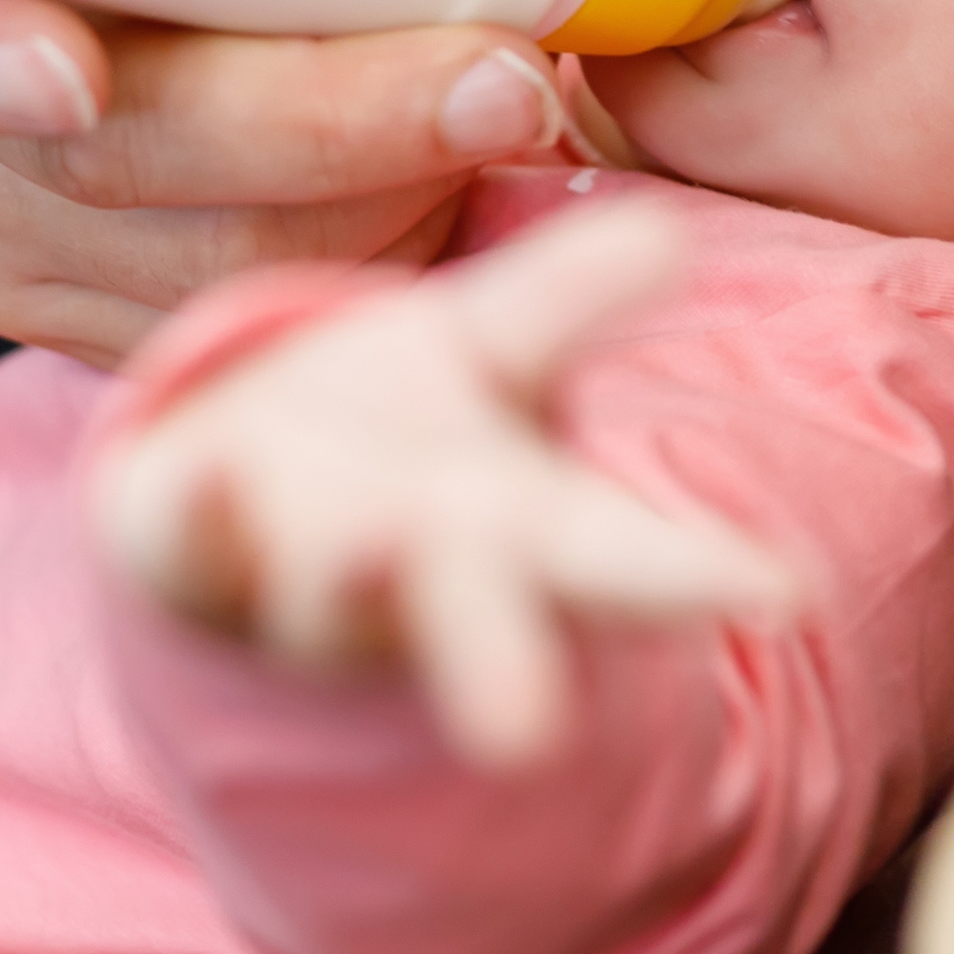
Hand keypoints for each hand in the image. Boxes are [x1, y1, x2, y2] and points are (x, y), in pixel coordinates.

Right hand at [0, 0, 564, 368]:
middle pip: (93, 162)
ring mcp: (22, 230)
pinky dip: (361, 269)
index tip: (72, 65)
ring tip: (521, 102)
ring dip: (367, 199)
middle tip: (494, 70)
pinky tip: (464, 212)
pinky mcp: (116, 315)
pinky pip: (234, 323)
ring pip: (189, 259)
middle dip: (305, 128)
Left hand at [91, 205, 800, 766]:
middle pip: (475, 615)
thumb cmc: (392, 434)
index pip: (619, 557)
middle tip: (531, 724)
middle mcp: (411, 575)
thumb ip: (568, 299)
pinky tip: (212, 477)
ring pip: (333, 594)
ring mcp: (290, 570)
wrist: (218, 499)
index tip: (774, 593)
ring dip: (354, 581)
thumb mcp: (491, 357)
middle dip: (504, 661)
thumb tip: (668, 229)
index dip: (698, 577)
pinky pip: (187, 537)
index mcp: (517, 534)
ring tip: (376, 545)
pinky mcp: (180, 544)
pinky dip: (205, 515)